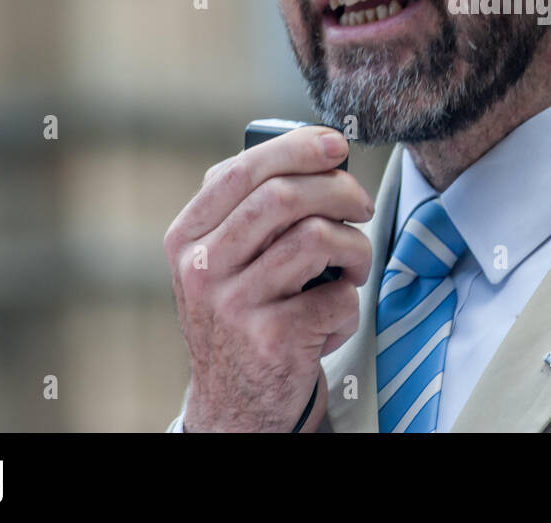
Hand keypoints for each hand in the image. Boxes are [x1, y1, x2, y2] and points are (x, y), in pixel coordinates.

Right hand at [164, 126, 372, 431]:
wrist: (234, 405)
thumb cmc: (245, 316)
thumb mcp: (224, 261)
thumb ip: (252, 209)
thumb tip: (323, 153)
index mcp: (187, 238)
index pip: (241, 170)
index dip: (297, 147)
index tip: (337, 145)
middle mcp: (201, 268)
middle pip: (284, 196)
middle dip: (340, 190)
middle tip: (362, 206)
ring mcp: (232, 305)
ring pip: (316, 238)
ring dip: (354, 249)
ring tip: (352, 270)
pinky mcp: (270, 339)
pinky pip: (336, 296)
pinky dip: (349, 305)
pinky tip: (332, 320)